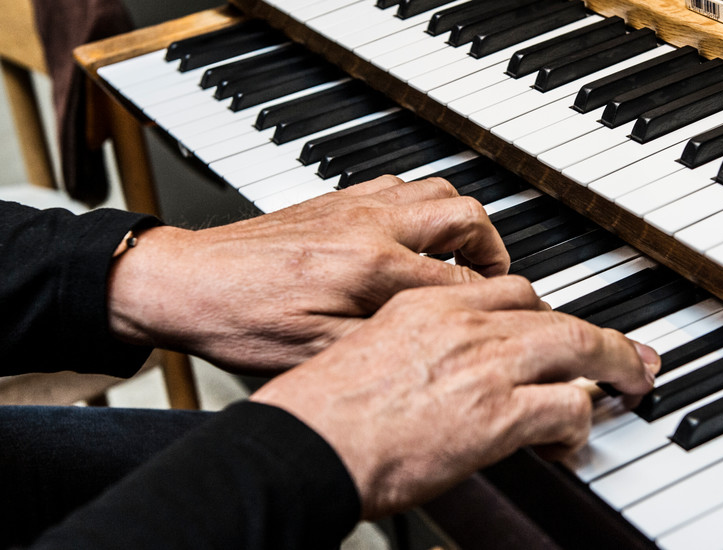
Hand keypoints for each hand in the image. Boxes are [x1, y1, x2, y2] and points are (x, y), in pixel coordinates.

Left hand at [106, 176, 508, 373]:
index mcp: (370, 268)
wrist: (187, 282)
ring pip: (437, 190)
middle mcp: (369, 226)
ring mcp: (353, 206)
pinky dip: (423, 207)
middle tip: (494, 280)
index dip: (493, 303)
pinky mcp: (336, 199)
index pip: (460, 281)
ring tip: (461, 256)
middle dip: (493, 250)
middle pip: (465, 217)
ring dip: (461, 222)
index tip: (508, 317)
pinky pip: (400, 185)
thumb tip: (438, 340)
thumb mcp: (318, 353)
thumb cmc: (242, 322)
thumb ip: (386, 342)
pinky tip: (414, 236)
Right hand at [250, 276, 659, 518]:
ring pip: (576, 344)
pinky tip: (569, 439)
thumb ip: (415, 348)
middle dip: (598, 334)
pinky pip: (566, 407)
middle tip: (626, 352)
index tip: (556, 326)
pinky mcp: (498, 413)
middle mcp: (461, 323)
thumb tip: (442, 373)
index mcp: (426, 304)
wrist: (305, 444)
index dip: (541, 310)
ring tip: (630, 380)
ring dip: (612, 365)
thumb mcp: (366, 352)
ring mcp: (483, 364)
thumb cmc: (320, 410)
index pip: (505, 290)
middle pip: (551, 310)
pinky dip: (578, 424)